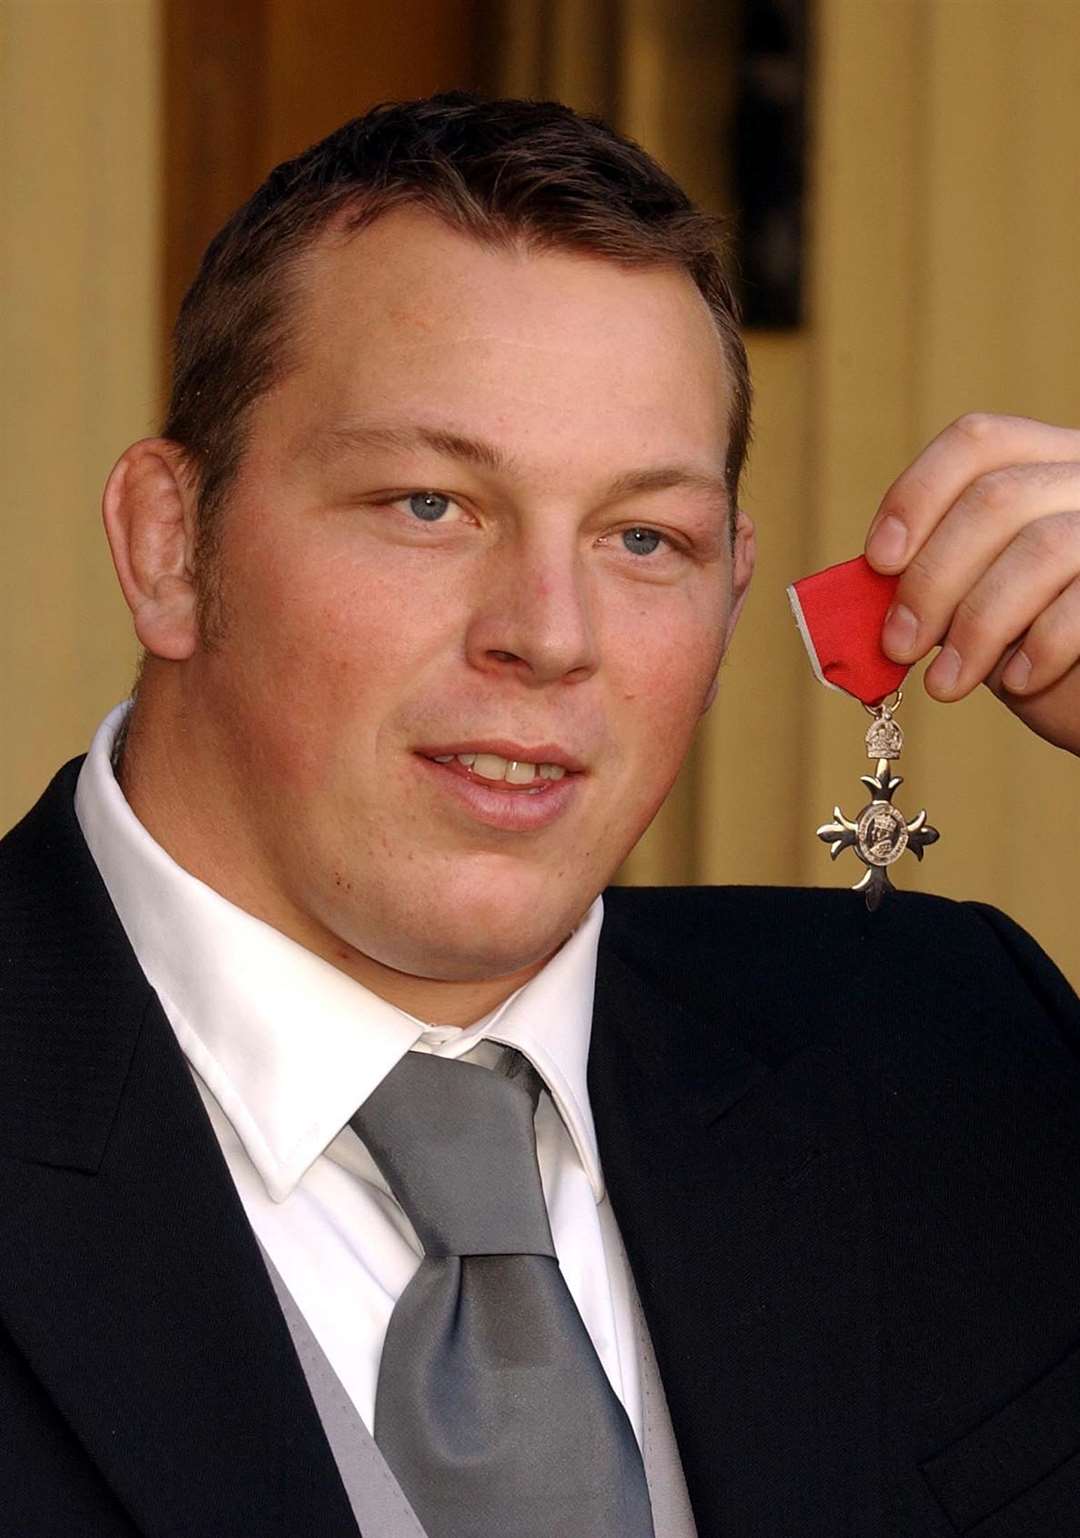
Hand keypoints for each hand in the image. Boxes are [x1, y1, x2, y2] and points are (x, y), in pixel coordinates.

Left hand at [864, 413, 1079, 755]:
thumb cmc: (1032, 646)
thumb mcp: (972, 600)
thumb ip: (931, 580)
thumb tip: (858, 593)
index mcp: (1043, 465)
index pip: (976, 442)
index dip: (917, 495)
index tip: (879, 561)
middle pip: (996, 498)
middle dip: (932, 579)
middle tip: (898, 644)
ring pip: (1041, 548)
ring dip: (976, 626)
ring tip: (945, 683)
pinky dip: (1039, 648)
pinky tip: (1018, 681)